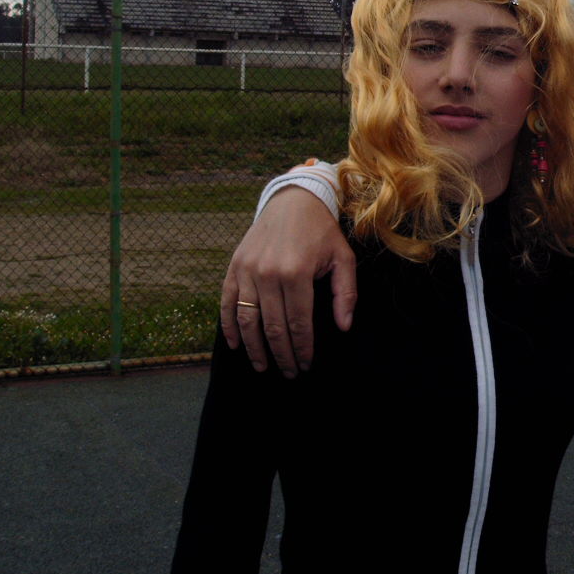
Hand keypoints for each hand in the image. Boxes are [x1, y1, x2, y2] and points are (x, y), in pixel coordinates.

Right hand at [219, 186, 357, 376]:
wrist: (293, 200)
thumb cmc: (321, 231)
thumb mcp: (343, 257)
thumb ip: (346, 293)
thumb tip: (344, 327)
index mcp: (296, 273)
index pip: (298, 323)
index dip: (302, 348)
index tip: (306, 365)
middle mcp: (268, 274)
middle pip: (273, 327)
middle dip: (282, 355)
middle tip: (290, 373)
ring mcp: (247, 271)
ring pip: (247, 320)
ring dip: (254, 348)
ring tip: (263, 367)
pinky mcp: (234, 267)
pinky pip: (227, 303)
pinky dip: (229, 327)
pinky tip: (237, 345)